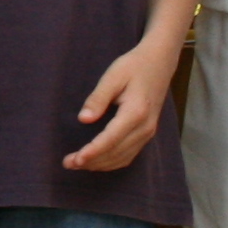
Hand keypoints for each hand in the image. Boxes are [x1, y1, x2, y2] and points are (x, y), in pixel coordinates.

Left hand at [64, 38, 173, 171]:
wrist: (159, 63)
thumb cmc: (133, 66)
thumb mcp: (113, 76)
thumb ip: (98, 98)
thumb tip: (83, 119)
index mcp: (136, 112)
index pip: (111, 139)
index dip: (92, 152)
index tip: (75, 159)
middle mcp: (145, 127)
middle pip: (115, 153)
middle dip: (91, 161)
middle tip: (68, 163)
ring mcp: (148, 132)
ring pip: (122, 158)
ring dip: (99, 164)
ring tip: (77, 164)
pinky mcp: (147, 134)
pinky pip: (129, 155)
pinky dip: (111, 162)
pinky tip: (96, 161)